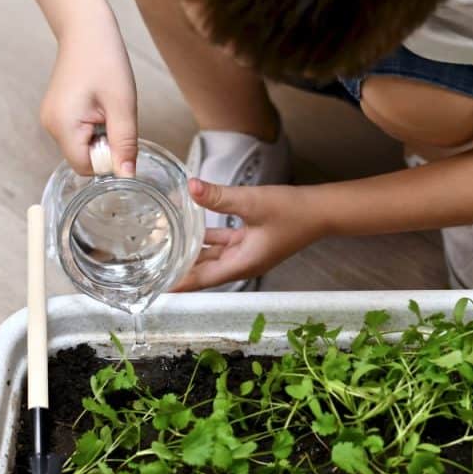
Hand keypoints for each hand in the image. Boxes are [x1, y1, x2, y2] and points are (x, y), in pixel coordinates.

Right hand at [39, 10, 138, 176]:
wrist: (86, 29)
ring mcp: (51, 119)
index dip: (109, 159)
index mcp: (62, 125)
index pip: (86, 168)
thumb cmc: (105, 60)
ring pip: (82, 147)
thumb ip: (124, 144)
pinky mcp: (57, 113)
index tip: (120, 135)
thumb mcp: (122, 106)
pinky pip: (78, 134)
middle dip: (105, 147)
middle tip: (115, 117)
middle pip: (83, 159)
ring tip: (107, 107)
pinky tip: (100, 105)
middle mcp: (50, 126)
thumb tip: (127, 176)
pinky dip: (94, 128)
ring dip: (101, 136)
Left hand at [172, 180, 324, 290]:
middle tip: (151, 269)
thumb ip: (220, 196)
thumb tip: (192, 187)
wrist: (321, 211)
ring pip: (211, 258)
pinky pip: (222, 244)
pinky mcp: (251, 241)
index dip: (179, 283)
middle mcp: (242, 263)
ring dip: (191, 255)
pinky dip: (206, 240)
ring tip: (164, 251)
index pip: (202, 279)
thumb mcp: (252, 202)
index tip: (157, 286)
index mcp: (242, 264)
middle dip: (180, 271)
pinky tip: (190, 229)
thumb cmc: (293, 212)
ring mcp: (247, 253)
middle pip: (204, 272)